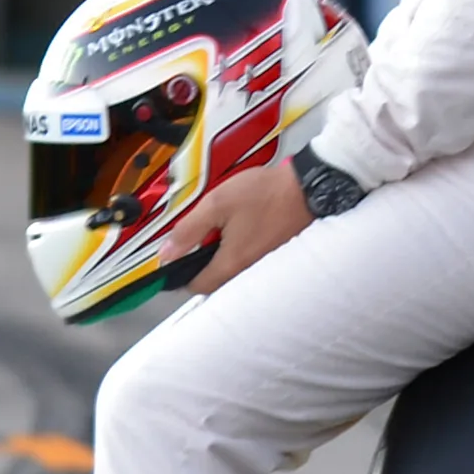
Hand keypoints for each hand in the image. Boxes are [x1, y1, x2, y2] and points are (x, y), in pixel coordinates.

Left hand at [163, 161, 314, 296]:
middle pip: (215, 282)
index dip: (180, 274)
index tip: (175, 259)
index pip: (196, 286)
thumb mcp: (216, 204)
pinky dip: (239, 254)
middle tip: (198, 241)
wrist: (307, 187)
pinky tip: (240, 232)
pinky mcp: (276, 257)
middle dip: (201, 266)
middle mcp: (249, 271)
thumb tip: (166, 253)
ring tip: (220, 232)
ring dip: (221, 259)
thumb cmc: (266, 194)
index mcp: (231, 262)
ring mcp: (265, 266)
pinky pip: (250, 265)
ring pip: (232, 274)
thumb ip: (187, 230)